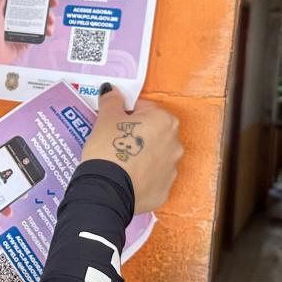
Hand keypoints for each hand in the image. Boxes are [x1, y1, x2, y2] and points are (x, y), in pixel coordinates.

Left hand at [0, 0, 56, 63]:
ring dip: (50, 17)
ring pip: (43, 17)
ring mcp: (27, 25)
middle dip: (49, 2)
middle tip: (54, 1)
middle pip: (38, 5)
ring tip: (51, 20)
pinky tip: (49, 31)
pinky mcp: (31, 36)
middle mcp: (21, 14)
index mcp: (13, 7)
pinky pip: (43, 31)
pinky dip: (49, 30)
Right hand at [82, 85, 181, 214]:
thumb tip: (112, 90)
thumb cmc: (109, 149)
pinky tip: (126, 178)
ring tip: (121, 162)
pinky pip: (153, 179)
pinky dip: (142, 177)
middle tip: (117, 142)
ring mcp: (172, 170)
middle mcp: (175, 144)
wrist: (107, 189)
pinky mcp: (164, 190)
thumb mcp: (106, 118)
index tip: (115, 123)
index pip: (146, 109)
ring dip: (142, 156)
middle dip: (138, 135)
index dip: (128, 114)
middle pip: (155, 133)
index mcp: (164, 120)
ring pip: (156, 156)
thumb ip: (112, 100)